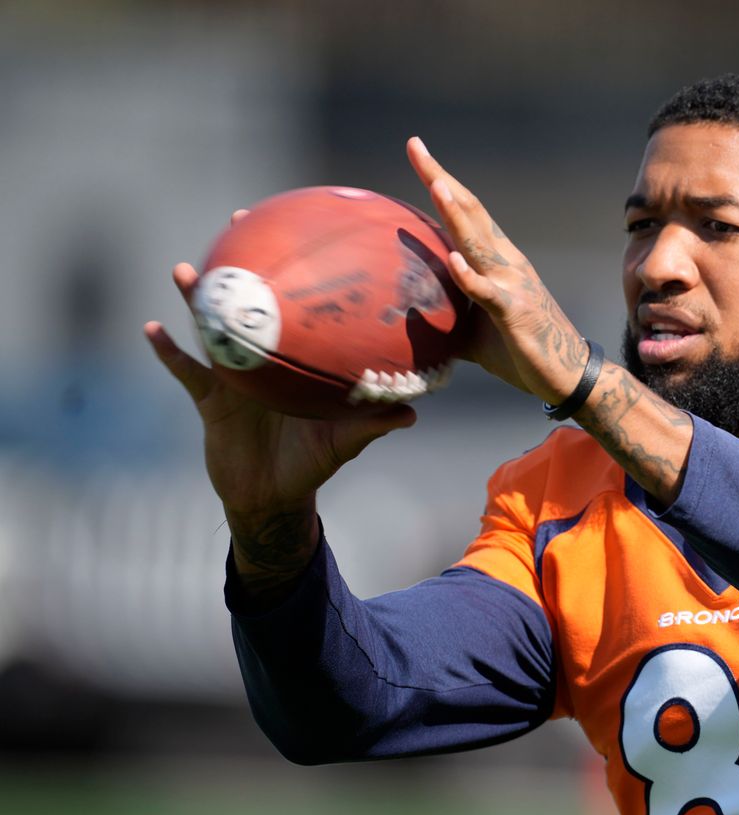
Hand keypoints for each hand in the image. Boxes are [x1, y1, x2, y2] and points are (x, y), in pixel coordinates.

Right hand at [144, 217, 416, 596]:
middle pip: (253, 301)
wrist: (271, 496)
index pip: (301, 311)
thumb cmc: (311, 465)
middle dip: (245, 262)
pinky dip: (168, 351)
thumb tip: (412, 412)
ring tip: (185, 270)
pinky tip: (151, 328)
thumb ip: (372, 426)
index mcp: (297, 362)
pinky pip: (186, 370)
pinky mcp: (209, 399)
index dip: (304, 276)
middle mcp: (266, 359)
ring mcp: (235, 375)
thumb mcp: (343, 444)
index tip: (306, 233)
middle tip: (239, 220)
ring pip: (213, 328)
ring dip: (197, 300)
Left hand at [405, 137, 592, 403]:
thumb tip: (409, 317)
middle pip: (470, 213)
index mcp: (497, 261)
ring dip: (457, 214)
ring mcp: (513, 285)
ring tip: (436, 185)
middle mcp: (507, 262)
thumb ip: (445, 316)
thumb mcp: (472, 330)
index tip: (417, 149)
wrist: (569, 376)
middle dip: (441, 180)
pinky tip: (453, 259)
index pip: (465, 213)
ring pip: (479, 243)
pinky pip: (488, 292)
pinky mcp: (516, 313)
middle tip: (415, 146)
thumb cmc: (521, 351)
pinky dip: (470, 276)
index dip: (441, 182)